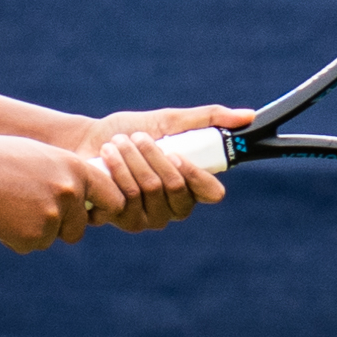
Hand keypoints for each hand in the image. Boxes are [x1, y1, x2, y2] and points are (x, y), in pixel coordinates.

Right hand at [0, 134, 124, 252]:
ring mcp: (52, 217)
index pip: (113, 198)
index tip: (91, 210)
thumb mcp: (41, 154)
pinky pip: (32, 244)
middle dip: (62, 224)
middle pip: (79, 226)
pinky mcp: (32, 238)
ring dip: (38, 229)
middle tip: (33, 208)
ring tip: (12, 205)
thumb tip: (84, 196)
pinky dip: (18, 236)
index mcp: (75, 169)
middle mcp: (69, 194)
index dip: (103, 207)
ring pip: (53, 236)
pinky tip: (1, 216)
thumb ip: (66, 174)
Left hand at [71, 105, 254, 232]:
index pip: (211, 193)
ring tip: (117, 144)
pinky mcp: (124, 221)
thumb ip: (208, 119)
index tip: (176, 153)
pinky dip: (114, 171)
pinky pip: (124, 199)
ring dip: (130, 159)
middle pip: (174, 188)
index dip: (196, 176)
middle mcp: (175, 207)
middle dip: (152, 155)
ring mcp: (150, 218)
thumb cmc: (130, 131)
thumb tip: (249, 115)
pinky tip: (105, 160)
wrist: (87, 142)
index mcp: (192, 185)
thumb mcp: (168, 120)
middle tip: (137, 137)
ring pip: (148, 190)